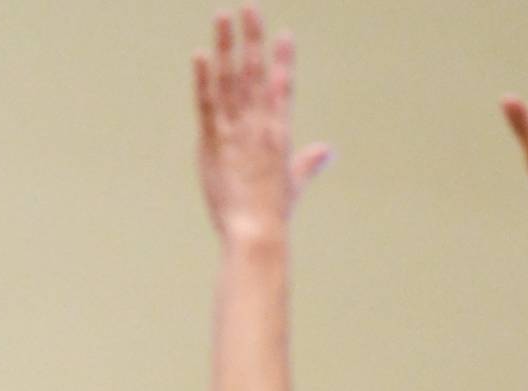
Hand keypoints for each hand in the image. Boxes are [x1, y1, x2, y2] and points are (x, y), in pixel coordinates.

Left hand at [194, 6, 330, 245]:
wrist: (255, 231)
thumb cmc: (274, 214)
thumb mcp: (294, 184)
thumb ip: (308, 163)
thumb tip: (326, 151)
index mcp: (279, 132)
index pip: (282, 87)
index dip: (282, 59)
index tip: (284, 33)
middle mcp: (260, 124)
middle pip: (256, 72)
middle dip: (253, 37)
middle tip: (249, 6)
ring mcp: (237, 131)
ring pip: (231, 79)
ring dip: (227, 45)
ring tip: (223, 16)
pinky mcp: (214, 142)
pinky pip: (207, 104)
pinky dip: (203, 79)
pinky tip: (200, 55)